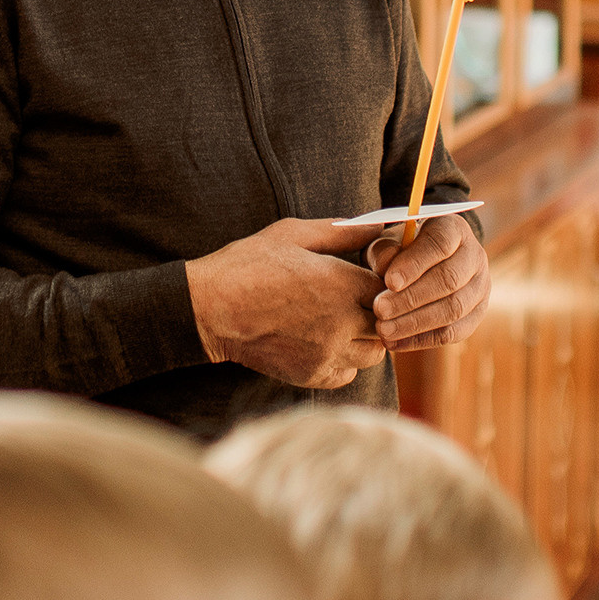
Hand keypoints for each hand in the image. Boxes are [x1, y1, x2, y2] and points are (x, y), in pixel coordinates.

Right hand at [185, 217, 388, 388]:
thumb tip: (377, 225)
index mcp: (340, 282)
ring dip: (363, 339)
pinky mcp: (313, 375)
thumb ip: (340, 231)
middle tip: (351, 302)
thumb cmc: (247, 264)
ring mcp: (328, 352)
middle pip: (386, 323)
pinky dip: (342, 361)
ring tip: (338, 324)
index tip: (360, 280)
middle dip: (375, 312)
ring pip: (373, 353)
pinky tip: (322, 343)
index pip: (388, 288)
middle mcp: (341, 320)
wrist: (209, 309)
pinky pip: (348, 373)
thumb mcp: (292, 235)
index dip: (377, 283)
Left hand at [366, 213, 489, 351]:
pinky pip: (454, 332)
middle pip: (449, 280)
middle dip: (411, 298)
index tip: (389, 282)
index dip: (414, 264)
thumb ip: (383, 250)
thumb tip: (385, 268)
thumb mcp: (387, 241)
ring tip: (383, 329)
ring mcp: (481, 287)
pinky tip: (394, 343)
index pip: (439, 244)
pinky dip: (422, 340)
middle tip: (379, 310)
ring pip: (453, 309)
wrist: (423, 263)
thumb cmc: (399, 249)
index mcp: (454, 229)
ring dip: (415, 322)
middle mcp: (475, 256)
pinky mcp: (477, 314)